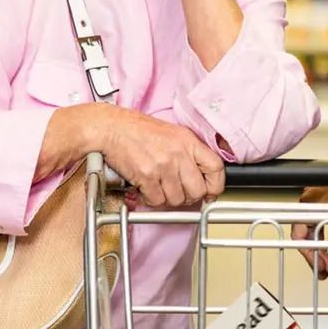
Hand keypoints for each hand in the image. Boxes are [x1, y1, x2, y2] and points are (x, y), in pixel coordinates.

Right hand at [101, 106, 225, 207]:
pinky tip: (147, 189)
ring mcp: (163, 165)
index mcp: (188, 141)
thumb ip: (188, 154)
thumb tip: (201, 178)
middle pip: (198, 190)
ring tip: (159, 188)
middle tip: (178, 193)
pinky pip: (157, 201)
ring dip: (168, 200)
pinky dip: (151, 200)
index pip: (216, 167)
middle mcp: (179, 153)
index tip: (209, 192)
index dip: (215, 185)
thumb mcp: (173, 134)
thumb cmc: (138, 130)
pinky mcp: (146, 176)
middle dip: (189, 197)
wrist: (112, 127)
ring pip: (177, 200)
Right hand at [290, 185, 327, 278]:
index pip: (300, 235)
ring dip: (323, 248)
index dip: (310, 254)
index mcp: (312, 203)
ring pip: (313, 229)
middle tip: (327, 270)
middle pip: (306, 234)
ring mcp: (320, 197)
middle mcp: (312, 198)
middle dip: (317, 255)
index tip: (320, 266)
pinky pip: (322, 220)